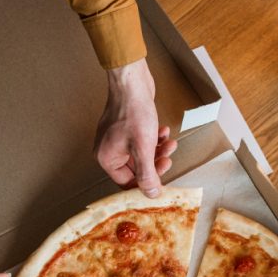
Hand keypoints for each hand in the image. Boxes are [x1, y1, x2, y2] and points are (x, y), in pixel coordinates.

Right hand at [97, 59, 177, 195]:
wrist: (132, 81)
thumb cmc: (133, 112)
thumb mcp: (143, 148)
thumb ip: (147, 174)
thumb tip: (151, 195)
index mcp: (107, 158)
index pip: (126, 182)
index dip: (145, 184)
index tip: (161, 182)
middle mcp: (108, 150)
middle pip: (136, 169)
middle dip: (154, 164)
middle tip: (168, 159)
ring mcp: (117, 138)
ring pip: (141, 154)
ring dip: (158, 151)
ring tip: (170, 144)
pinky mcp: (126, 127)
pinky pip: (141, 141)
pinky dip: (154, 139)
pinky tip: (163, 131)